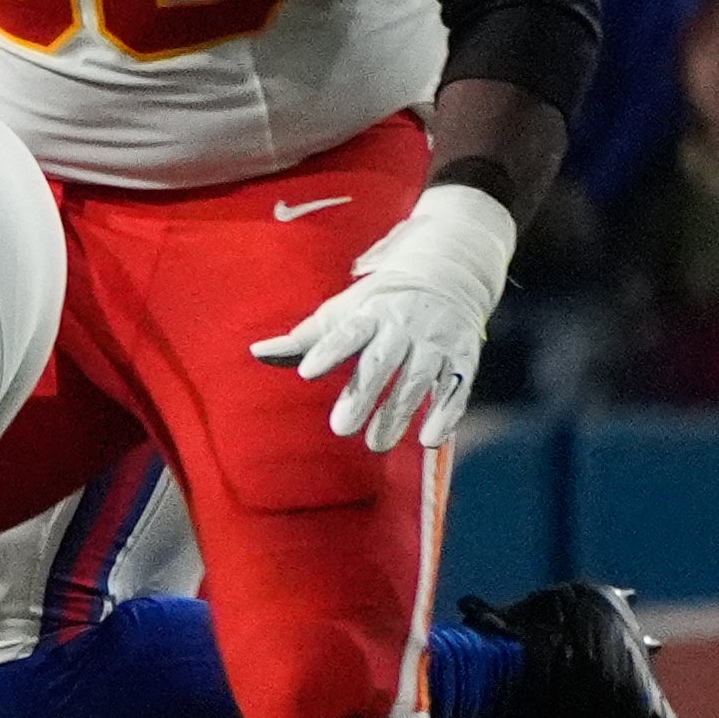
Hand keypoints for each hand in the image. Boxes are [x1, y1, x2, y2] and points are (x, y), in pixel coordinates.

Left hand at [251, 182, 514, 452]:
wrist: (448, 273)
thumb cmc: (378, 303)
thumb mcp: (340, 312)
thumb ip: (303, 339)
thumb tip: (255, 352)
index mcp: (370, 313)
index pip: (346, 333)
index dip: (328, 351)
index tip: (308, 373)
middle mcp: (404, 326)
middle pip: (382, 362)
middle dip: (363, 395)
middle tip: (340, 429)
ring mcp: (436, 342)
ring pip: (418, 379)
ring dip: (399, 413)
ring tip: (376, 445)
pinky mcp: (463, 358)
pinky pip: (456, 388)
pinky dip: (446, 413)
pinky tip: (429, 441)